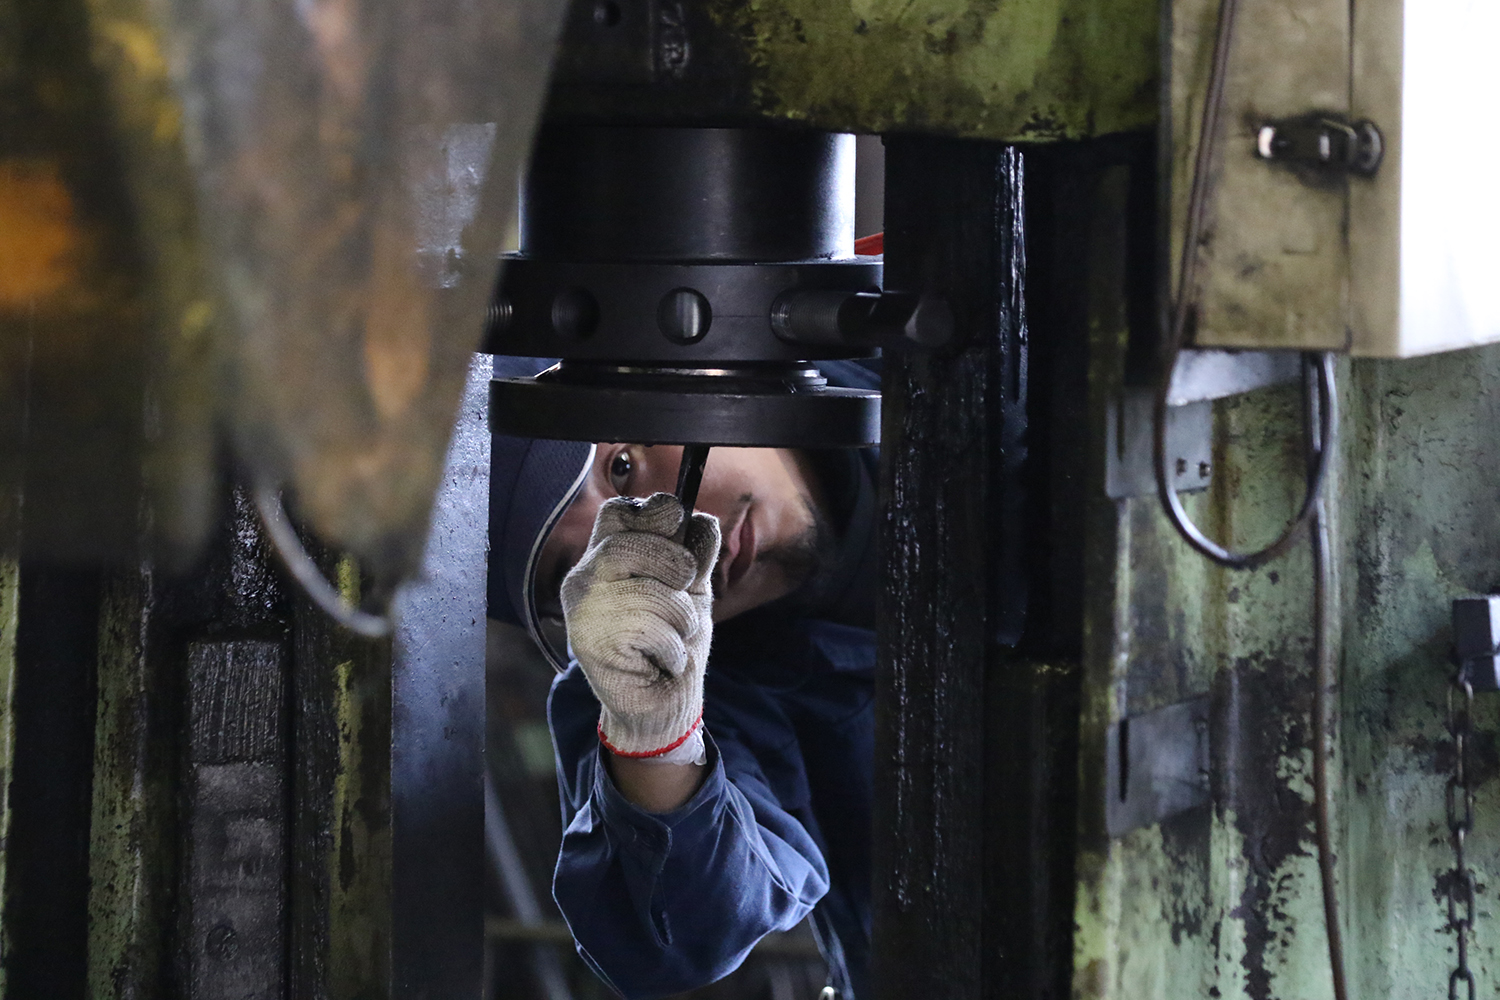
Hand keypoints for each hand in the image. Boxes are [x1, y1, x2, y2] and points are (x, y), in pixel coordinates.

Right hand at [561, 493, 719, 758]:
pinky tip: (661, 661)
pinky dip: (671, 649)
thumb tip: (702, 519)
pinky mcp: (590, 642)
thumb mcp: (692, 591)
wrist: (663, 704)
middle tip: (684, 594)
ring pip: (651, 591)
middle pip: (635, 541)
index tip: (679, 519)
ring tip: (671, 639)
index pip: (618, 511)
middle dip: (677, 565)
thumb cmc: (673, 642)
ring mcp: (583, 610)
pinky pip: (651, 629)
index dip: (652, 509)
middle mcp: (584, 578)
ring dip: (680, 620)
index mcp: (606, 558)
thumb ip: (695, 555)